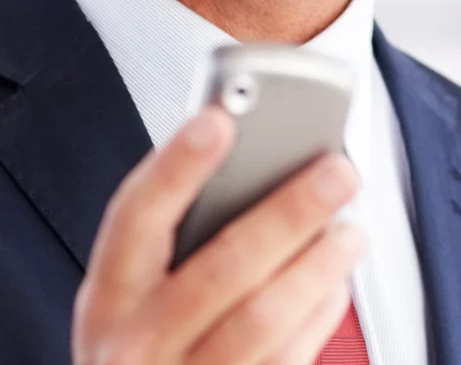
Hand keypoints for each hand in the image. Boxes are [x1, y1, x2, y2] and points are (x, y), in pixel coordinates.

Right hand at [72, 105, 366, 363]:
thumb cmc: (146, 337)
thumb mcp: (135, 286)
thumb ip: (177, 225)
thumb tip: (246, 146)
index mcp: (109, 294)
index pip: (136, 216)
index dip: (177, 165)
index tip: (220, 119)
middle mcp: (136, 345)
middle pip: (222, 268)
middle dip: (288, 213)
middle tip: (336, 171)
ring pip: (262, 319)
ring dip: (317, 265)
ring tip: (351, 228)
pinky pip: (286, 360)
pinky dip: (318, 316)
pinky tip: (334, 283)